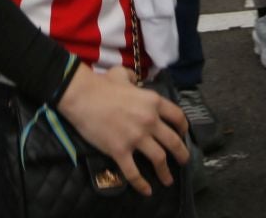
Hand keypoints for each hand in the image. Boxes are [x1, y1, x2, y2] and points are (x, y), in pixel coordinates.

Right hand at [56, 65, 189, 195]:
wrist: (82, 96)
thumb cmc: (101, 85)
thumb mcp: (122, 74)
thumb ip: (133, 78)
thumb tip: (135, 80)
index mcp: (153, 102)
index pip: (177, 117)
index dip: (183, 128)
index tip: (182, 134)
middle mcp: (149, 121)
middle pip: (173, 141)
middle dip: (182, 154)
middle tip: (184, 161)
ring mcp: (136, 137)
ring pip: (159, 159)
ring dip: (165, 172)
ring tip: (168, 180)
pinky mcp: (120, 151)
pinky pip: (133, 172)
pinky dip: (141, 184)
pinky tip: (147, 191)